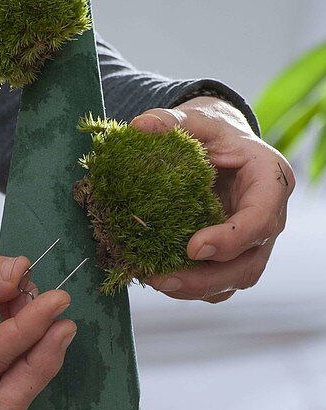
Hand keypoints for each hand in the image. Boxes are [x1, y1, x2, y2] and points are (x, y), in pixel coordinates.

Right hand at [0, 234, 75, 409]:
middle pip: (5, 399)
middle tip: (64, 322)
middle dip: (41, 363)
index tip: (56, 299)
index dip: (29, 329)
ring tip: (40, 298)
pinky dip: (22, 335)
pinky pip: (3, 363)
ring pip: (8, 387)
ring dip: (35, 349)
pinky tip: (24, 299)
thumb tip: (24, 272)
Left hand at [131, 96, 294, 302]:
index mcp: (271, 182)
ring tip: (155, 281)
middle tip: (162, 279)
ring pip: (233, 281)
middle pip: (248, 264)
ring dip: (194, 288)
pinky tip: (158, 277)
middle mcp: (269, 219)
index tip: (193, 248)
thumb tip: (140, 126)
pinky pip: (217, 285)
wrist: (219, 150)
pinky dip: (189, 287)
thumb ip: (172, 121)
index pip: (260, 220)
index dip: (231, 239)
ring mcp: (253, 244)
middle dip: (206, 279)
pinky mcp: (234, 260)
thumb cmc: (213, 135)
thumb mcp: (197, 121)